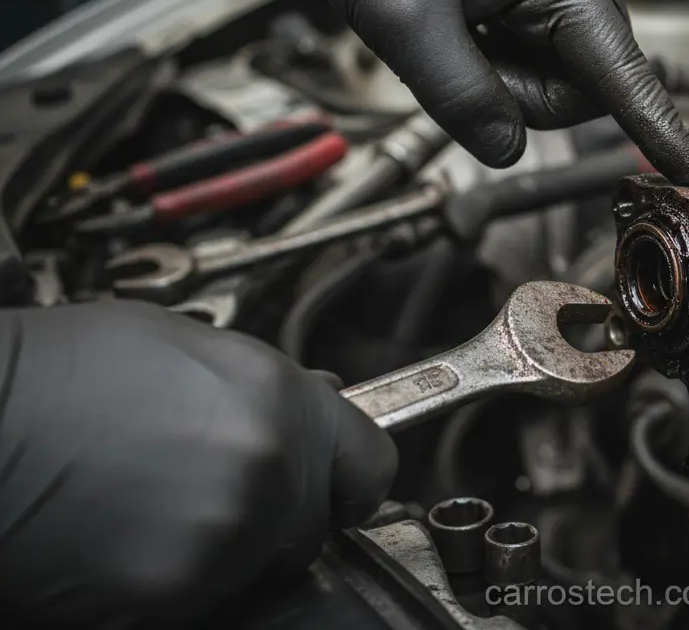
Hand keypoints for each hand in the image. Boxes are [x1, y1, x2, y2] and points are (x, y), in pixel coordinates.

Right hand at [0, 301, 396, 626]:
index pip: (371, 464)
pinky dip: (168, 586)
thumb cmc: (56, 376)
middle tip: (203, 489)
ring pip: (253, 568)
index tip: (338, 489)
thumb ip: (262, 386)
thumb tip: (314, 405)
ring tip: (145, 505)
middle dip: (273, 514)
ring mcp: (221, 541)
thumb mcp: (179, 346)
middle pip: (310, 525)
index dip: (351, 478)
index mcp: (278, 402)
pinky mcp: (170, 599)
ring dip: (218, 550)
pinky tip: (119, 543)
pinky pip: (199, 603)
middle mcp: (266, 471)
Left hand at [249, 0, 688, 185]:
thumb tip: (508, 149)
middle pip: (586, 85)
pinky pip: (542, 51)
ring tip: (456, 33)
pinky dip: (502, 56)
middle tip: (459, 58)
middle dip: (523, 94)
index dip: (659, 129)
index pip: (624, 73)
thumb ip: (461, 99)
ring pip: (562, 75)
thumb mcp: (405, 24)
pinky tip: (464, 24)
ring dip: (508, 77)